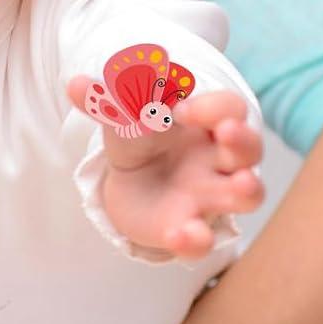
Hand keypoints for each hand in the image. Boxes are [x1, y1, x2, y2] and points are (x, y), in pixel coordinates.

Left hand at [71, 81, 264, 257]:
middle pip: (249, 148)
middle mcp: (218, 160)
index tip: (181, 109)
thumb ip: (104, 102)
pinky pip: (203, 239)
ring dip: (247, 189)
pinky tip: (178, 233)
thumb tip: (73, 84)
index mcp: (206, 124)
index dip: (212, 106)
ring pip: (247, 195)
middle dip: (243, 139)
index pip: (229, 107)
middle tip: (228, 131)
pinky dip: (195, 239)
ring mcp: (209, 196)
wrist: (132, 182)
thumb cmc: (142, 138)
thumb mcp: (122, 116)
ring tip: (241, 185)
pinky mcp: (190, 229)